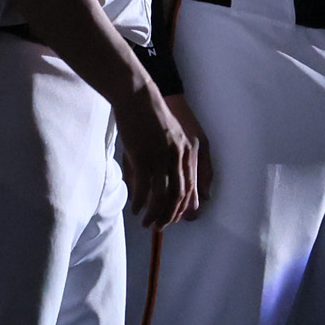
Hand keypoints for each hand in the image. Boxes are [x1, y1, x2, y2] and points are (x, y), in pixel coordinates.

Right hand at [115, 85, 203, 225]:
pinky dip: (141, 202)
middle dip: (169, 215)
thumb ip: (170, 157)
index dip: (182, 206)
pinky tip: (136, 209)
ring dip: (155, 213)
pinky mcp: (143, 157)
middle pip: (178, 195)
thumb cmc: (149, 115)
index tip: (174, 218)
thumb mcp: (168, 136)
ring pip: (161, 195)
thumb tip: (166, 177)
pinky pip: (144, 188)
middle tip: (160, 227)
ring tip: (147, 223)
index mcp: (185, 151)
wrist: (136, 96)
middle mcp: (177, 157)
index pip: (189, 186)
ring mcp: (160, 157)